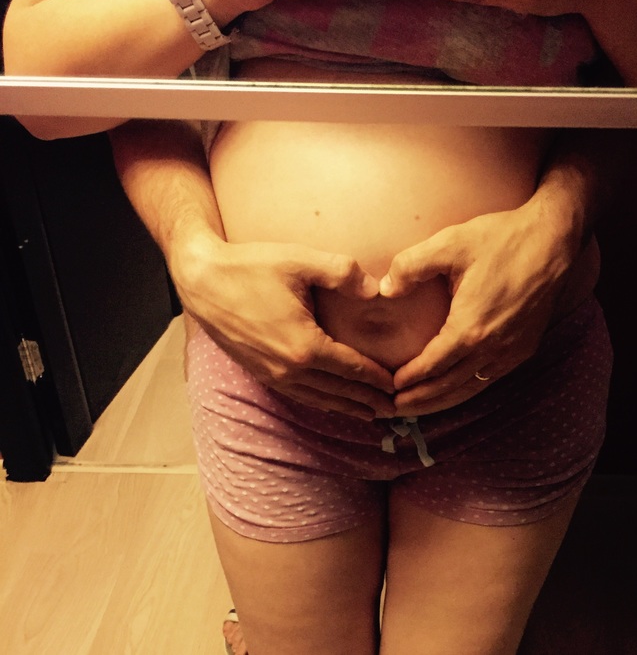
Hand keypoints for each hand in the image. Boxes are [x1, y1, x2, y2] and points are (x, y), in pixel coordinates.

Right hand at [174, 235, 396, 419]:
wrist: (202, 280)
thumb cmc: (250, 267)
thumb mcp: (300, 260)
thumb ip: (342, 272)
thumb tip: (376, 288)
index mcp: (304, 346)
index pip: (352, 369)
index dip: (377, 379)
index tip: (398, 386)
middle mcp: (289, 369)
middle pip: (339, 391)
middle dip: (368, 401)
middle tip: (394, 409)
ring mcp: (271, 374)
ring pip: (318, 398)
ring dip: (346, 406)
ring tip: (369, 412)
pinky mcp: (259, 372)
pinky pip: (298, 394)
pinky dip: (321, 401)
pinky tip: (330, 400)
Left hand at [380, 201, 578, 415]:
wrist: (553, 240)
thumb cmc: (502, 239)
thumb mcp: (450, 244)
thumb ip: (411, 266)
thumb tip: (385, 289)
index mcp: (471, 328)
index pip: (433, 366)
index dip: (410, 379)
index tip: (390, 386)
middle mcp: (493, 348)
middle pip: (450, 386)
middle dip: (421, 400)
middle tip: (395, 409)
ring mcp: (512, 351)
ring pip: (471, 387)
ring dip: (443, 399)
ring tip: (419, 407)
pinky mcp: (525, 347)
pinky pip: (490, 377)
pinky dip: (467, 388)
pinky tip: (455, 387)